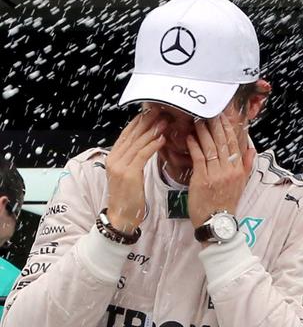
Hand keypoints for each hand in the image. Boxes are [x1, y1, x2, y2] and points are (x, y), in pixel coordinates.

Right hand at [104, 112, 164, 231]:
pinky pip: (143, 155)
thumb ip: (134, 158)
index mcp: (113, 157)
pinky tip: (163, 139)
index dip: (139, 122)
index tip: (151, 111)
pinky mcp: (129, 174)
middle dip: (147, 121)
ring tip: (165, 120)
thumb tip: (146, 143)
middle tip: (161, 110)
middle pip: (132, 135)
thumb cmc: (129, 196)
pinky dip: (153, 145)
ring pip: (138, 143)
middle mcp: (114, 158)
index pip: (127, 134)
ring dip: (153, 130)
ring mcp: (120, 166)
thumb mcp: (130, 173)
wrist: (121, 216)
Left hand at [187, 115, 254, 228]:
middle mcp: (229, 170)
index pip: (234, 144)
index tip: (222, 117)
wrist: (217, 222)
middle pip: (223, 143)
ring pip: (210, 148)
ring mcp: (216, 174)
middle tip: (209, 112)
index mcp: (239, 170)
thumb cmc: (227, 203)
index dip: (228, 129)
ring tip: (197, 121)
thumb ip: (246, 165)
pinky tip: (190, 137)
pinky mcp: (202, 179)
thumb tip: (251, 149)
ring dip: (203, 133)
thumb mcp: (241, 184)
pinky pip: (199, 158)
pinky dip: (194, 146)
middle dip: (216, 126)